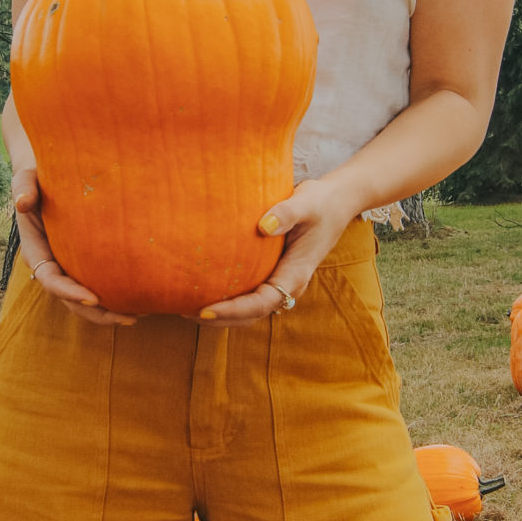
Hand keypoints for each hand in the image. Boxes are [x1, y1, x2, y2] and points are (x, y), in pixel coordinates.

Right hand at [10, 167, 136, 327]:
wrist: (48, 172)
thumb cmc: (37, 173)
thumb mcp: (27, 177)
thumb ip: (23, 187)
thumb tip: (22, 202)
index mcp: (36, 250)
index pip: (50, 279)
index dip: (69, 292)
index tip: (94, 298)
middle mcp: (51, 263)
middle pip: (70, 299)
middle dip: (97, 312)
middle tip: (128, 317)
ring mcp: (67, 265)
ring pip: (84, 299)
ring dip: (108, 311)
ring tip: (138, 315)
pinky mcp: (83, 261)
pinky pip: (96, 284)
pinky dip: (113, 295)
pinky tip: (138, 299)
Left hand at [198, 175, 357, 323]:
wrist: (336, 202)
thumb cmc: (322, 202)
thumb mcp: (307, 203)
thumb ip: (287, 213)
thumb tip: (263, 227)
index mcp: (296, 274)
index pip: (262, 302)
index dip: (234, 310)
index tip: (205, 310)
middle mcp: (287, 284)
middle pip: (252, 315)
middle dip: (220, 318)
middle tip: (185, 312)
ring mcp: (280, 281)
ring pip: (249, 309)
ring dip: (221, 313)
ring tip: (186, 307)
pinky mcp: (272, 273)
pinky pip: (249, 294)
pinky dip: (227, 298)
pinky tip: (203, 289)